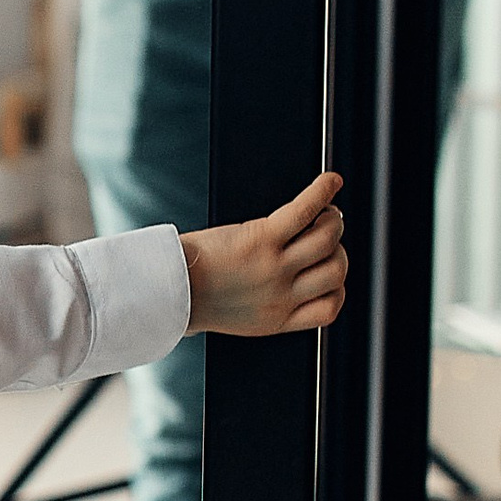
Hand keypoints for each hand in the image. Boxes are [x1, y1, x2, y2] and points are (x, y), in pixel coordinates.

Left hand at [183, 172, 346, 337]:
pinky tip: (330, 182)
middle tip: (323, 233)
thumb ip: (264, 308)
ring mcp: (274, 266)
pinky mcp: (262, 239)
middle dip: (336, 249)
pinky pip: (305, 211)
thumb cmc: (190, 296)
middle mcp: (281, 294)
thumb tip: (280, 294)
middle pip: (336, 268)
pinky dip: (321, 192)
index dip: (335, 286)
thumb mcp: (238, 319)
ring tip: (322, 213)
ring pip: (328, 239)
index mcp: (276, 319)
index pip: (329, 306)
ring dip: (331, 221)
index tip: (325, 271)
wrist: (164, 289)